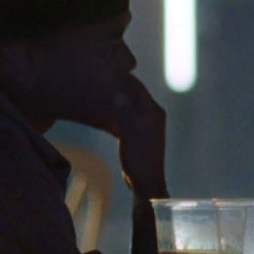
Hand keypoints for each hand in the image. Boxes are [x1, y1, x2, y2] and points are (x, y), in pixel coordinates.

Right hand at [109, 75, 166, 199]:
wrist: (146, 183)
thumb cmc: (139, 160)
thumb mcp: (129, 135)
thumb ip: (125, 113)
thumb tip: (118, 94)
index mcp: (154, 113)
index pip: (137, 89)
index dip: (122, 80)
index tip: (106, 71)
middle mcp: (153, 116)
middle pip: (134, 95)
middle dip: (118, 87)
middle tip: (100, 77)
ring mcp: (147, 125)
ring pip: (130, 106)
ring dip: (116, 99)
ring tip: (99, 91)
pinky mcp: (140, 134)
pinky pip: (127, 117)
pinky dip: (116, 112)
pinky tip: (104, 112)